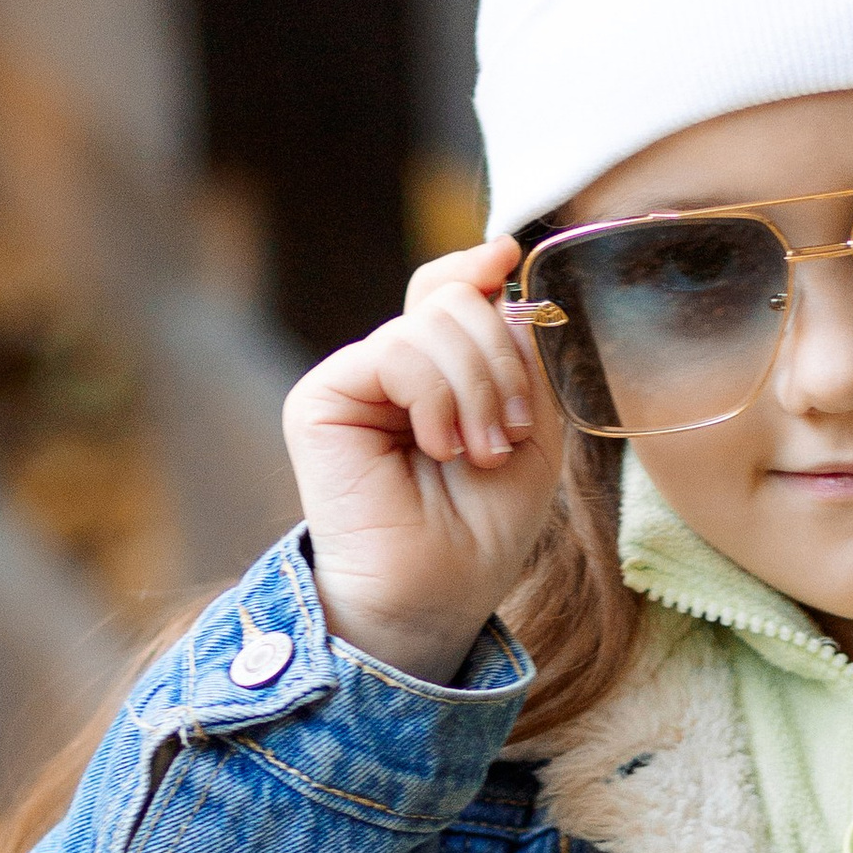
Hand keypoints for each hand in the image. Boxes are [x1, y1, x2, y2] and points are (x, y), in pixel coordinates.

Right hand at [283, 238, 563, 685]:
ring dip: (477, 388)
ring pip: (432, 321)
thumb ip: (517, 349)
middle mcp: (390, 368)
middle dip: (501, 363)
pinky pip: (396, 351)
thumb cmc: (483, 527)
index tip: (509, 259)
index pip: (450, 290)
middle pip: (453, 299)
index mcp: (435, 373)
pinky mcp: (322, 397)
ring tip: (477, 451)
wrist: (438, 593)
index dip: (478, 268)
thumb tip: (495, 260)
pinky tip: (436, 446)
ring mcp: (354, 379)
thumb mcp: (530, 427)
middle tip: (504, 436)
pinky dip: (437, 397)